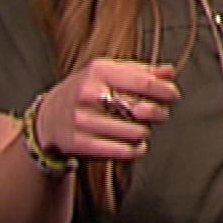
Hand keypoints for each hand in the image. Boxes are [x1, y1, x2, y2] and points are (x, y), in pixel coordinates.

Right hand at [34, 59, 178, 162]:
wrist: (50, 117)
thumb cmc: (88, 90)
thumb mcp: (110, 73)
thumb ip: (142, 71)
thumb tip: (169, 72)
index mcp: (100, 71)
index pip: (144, 82)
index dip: (166, 91)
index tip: (173, 96)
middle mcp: (89, 94)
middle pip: (142, 109)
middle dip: (159, 113)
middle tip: (159, 114)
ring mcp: (84, 120)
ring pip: (136, 133)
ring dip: (145, 132)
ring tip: (140, 128)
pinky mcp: (82, 144)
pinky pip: (124, 151)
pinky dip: (136, 149)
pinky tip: (135, 144)